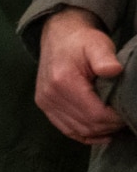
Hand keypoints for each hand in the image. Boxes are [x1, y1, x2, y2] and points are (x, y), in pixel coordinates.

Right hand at [36, 8, 125, 144]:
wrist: (58, 37)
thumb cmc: (81, 41)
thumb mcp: (97, 44)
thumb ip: (104, 58)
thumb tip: (114, 70)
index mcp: (63, 82)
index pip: (95, 114)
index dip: (115, 119)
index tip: (128, 112)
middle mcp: (50, 96)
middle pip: (87, 125)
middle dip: (110, 126)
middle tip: (125, 118)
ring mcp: (45, 102)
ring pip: (77, 130)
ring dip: (99, 131)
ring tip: (115, 124)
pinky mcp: (44, 105)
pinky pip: (66, 129)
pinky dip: (84, 135)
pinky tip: (100, 134)